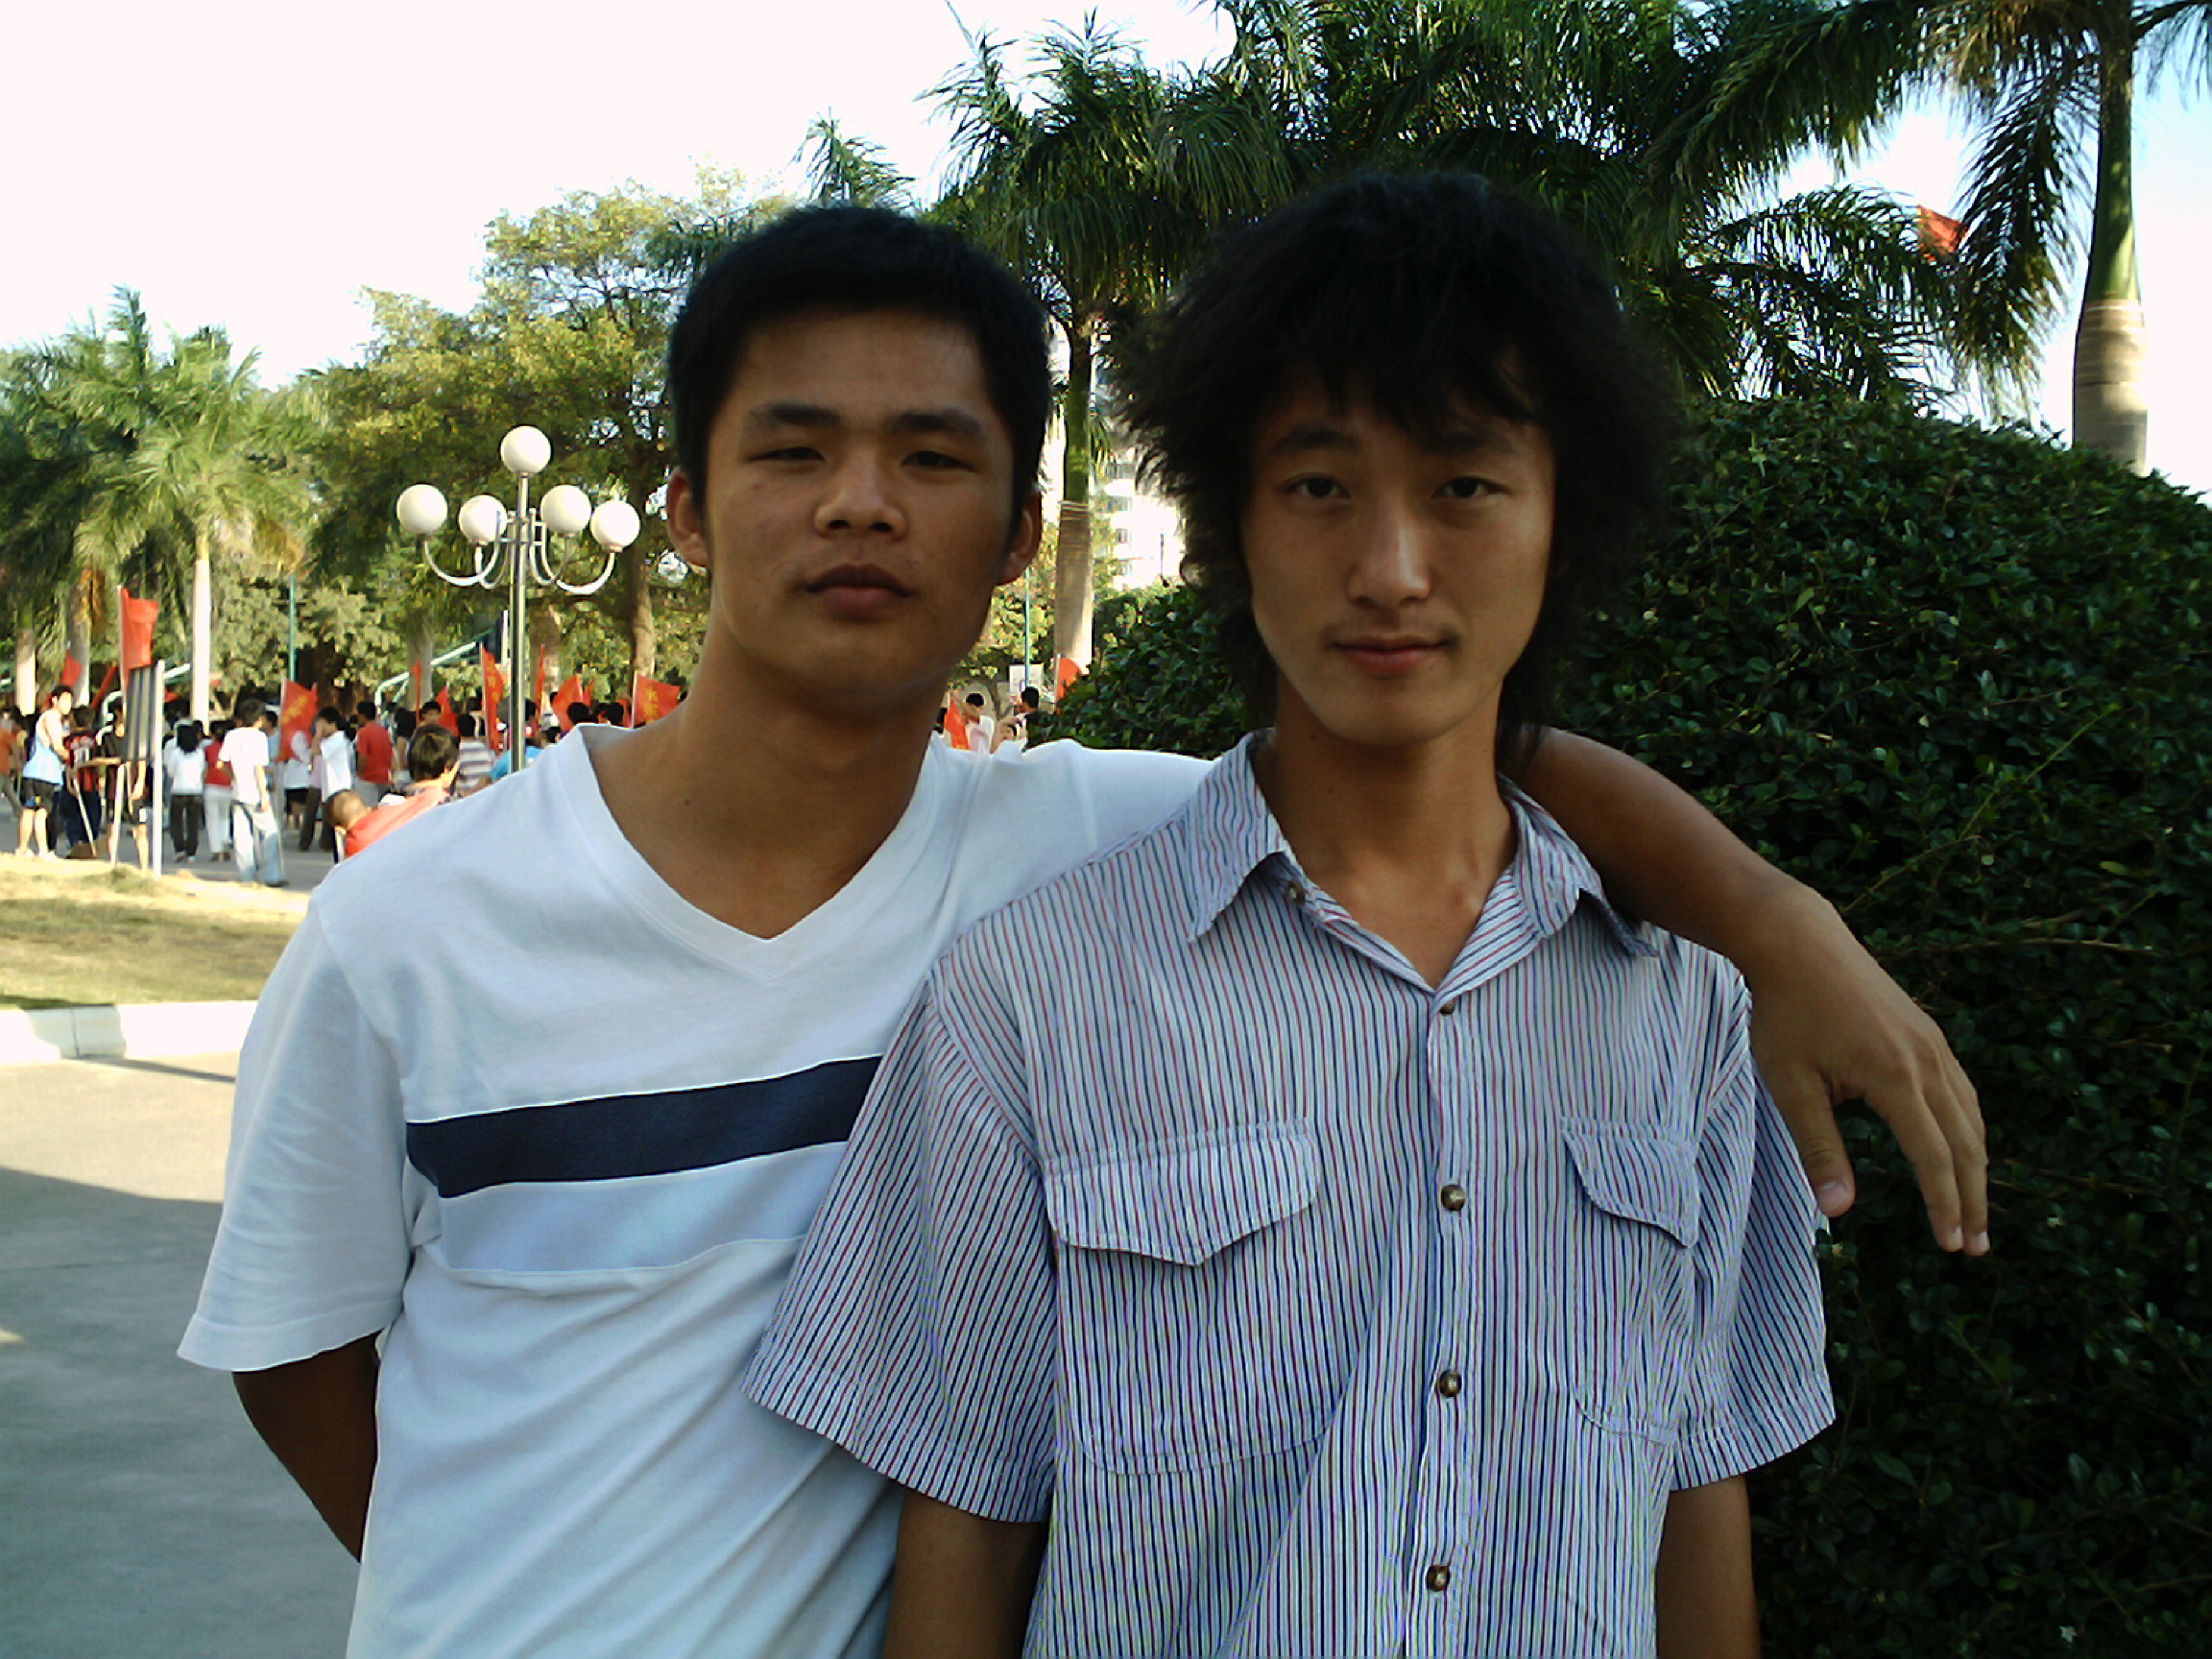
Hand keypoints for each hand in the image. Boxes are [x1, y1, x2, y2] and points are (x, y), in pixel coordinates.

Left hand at [1741, 887, 1987, 1253]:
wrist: (1798, 942)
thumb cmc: (1785, 1015)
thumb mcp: (1791, 1085)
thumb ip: (1818, 1148)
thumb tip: (1838, 1212)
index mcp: (1895, 1077)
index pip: (1933, 1158)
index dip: (1944, 1205)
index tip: (1952, 1247)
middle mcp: (1927, 1061)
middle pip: (1965, 1144)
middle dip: (1972, 1199)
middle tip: (1976, 1248)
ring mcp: (1933, 1044)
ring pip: (1970, 1117)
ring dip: (1976, 1167)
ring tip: (1974, 1212)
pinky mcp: (1929, 1033)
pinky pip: (1962, 1091)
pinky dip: (1968, 1130)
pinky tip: (1962, 1151)